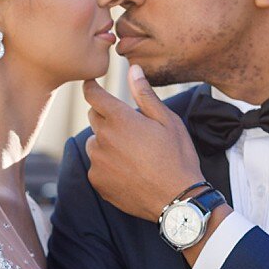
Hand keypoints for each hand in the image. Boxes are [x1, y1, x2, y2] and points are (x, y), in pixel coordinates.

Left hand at [82, 65, 205, 221]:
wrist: (177, 199)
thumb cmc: (177, 157)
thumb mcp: (167, 121)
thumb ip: (145, 94)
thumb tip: (133, 69)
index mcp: (120, 119)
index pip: (94, 95)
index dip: (90, 86)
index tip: (90, 83)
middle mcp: (103, 138)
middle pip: (94, 117)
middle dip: (106, 116)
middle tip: (129, 127)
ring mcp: (98, 161)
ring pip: (95, 142)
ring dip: (106, 141)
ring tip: (132, 153)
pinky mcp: (97, 180)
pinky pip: (96, 165)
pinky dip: (107, 164)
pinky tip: (128, 170)